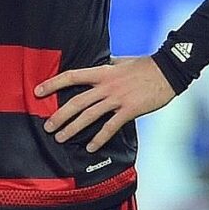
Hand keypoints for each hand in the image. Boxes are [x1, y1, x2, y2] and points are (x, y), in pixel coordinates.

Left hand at [39, 55, 173, 151]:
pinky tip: (90, 147)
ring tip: (60, 138)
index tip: (38, 91)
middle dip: (59, 115)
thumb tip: (100, 65)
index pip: (72, 76)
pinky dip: (99, 138)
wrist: (170, 70)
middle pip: (76, 102)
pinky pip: (110, 127)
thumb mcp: (122, 62)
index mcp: (102, 72)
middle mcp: (106, 86)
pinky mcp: (130, 110)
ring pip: (89, 116)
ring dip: (72, 128)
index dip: (53, 83)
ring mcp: (117, 99)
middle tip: (47, 126)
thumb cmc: (146, 65)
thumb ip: (108, 66)